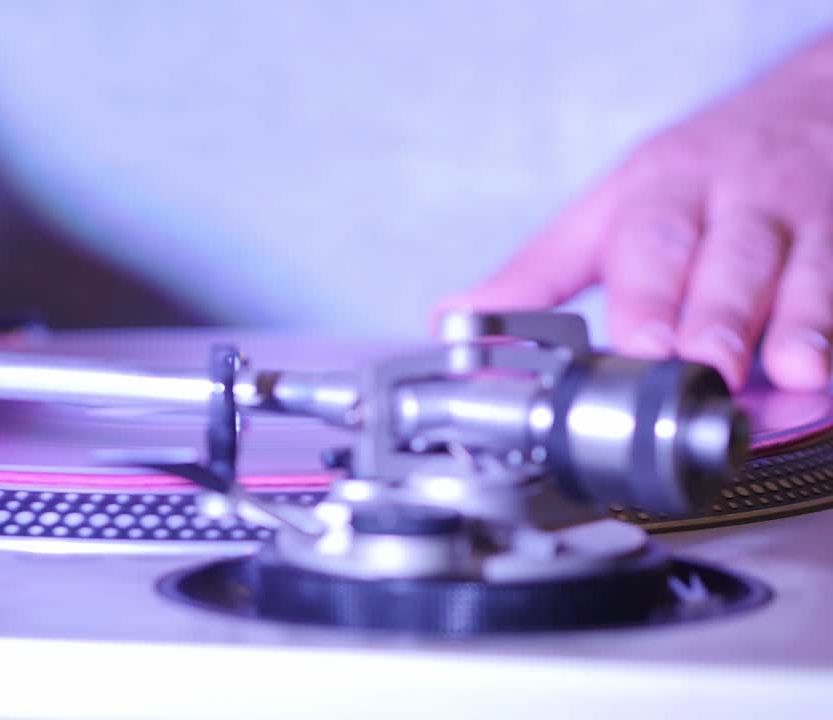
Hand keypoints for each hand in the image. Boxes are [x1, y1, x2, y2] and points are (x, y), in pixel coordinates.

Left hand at [439, 33, 832, 391]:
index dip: (642, 295)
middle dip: (714, 311)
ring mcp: (804, 221)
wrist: (810, 107)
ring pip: (805, 268)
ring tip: (792, 369)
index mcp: (661, 195)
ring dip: (798, 320)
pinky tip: (830, 366)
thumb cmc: (694, 174)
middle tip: (698, 361)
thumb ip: (536, 273)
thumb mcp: (607, 212)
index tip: (636, 344)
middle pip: (727, 257)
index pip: (647, 241)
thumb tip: (452, 323)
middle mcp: (735, 203)